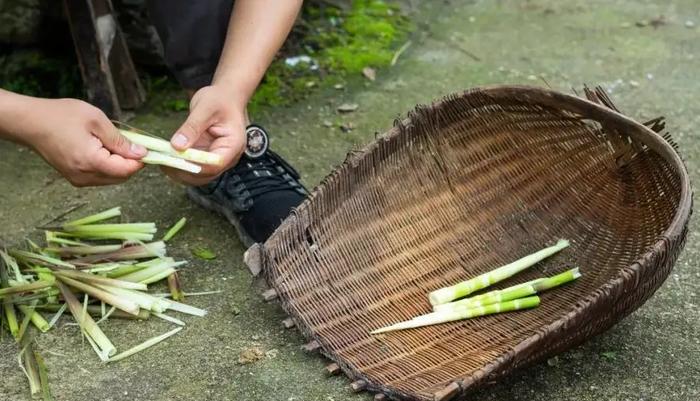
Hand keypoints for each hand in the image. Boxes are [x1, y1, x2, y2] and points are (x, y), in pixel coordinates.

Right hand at [26, 98, 145, 186]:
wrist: (31, 122)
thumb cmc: (61, 116)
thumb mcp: (96, 121)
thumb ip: (120, 140)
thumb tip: (141, 153)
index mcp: (91, 162)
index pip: (127, 170)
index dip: (141, 160)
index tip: (146, 145)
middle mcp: (85, 177)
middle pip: (122, 177)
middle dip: (130, 161)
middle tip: (130, 140)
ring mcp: (79, 180)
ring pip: (112, 178)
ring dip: (119, 163)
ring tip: (113, 142)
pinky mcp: (75, 178)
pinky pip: (100, 176)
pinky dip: (108, 165)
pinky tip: (103, 148)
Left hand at [165, 85, 246, 185]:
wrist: (226, 97)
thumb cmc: (220, 100)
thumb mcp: (205, 108)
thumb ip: (191, 127)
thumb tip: (177, 146)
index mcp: (232, 145)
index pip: (214, 164)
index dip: (193, 165)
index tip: (173, 160)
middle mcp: (227, 157)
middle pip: (205, 174)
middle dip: (183, 171)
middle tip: (162, 161)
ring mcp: (216, 158)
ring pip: (198, 175)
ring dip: (179, 171)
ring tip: (161, 159)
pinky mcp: (206, 156)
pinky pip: (193, 167)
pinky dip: (179, 165)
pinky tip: (166, 157)